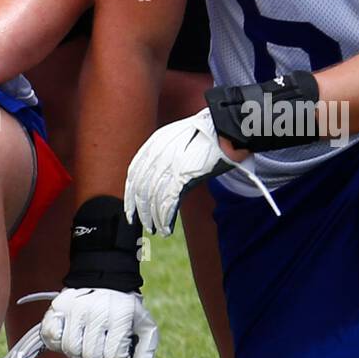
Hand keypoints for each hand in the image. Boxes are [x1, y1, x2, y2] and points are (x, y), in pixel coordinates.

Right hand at [41, 287, 158, 357]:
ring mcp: (76, 307)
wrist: (106, 279)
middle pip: (91, 355)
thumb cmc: (125, 309)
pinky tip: (71, 334)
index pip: (113, 357)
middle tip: (101, 347)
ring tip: (87, 341)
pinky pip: (52, 337)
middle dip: (97, 357)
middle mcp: (98, 310)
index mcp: (122, 314)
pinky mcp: (59, 306)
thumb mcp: (144, 327)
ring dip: (78, 351)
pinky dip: (59, 341)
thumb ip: (144, 354)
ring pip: (70, 349)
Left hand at [125, 107, 276, 235]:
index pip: (134, 171)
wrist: (228, 128)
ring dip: (153, 217)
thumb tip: (162, 177)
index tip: (131, 207)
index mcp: (155, 142)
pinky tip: (165, 228)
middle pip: (140, 187)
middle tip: (142, 223)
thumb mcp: (182, 138)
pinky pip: (167, 202)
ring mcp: (170, 164)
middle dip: (140, 209)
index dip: (130, 193)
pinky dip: (164, 218)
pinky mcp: (183, 175)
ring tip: (157, 229)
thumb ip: (168, 154)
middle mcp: (158, 153)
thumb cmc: (210, 135)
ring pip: (152, 198)